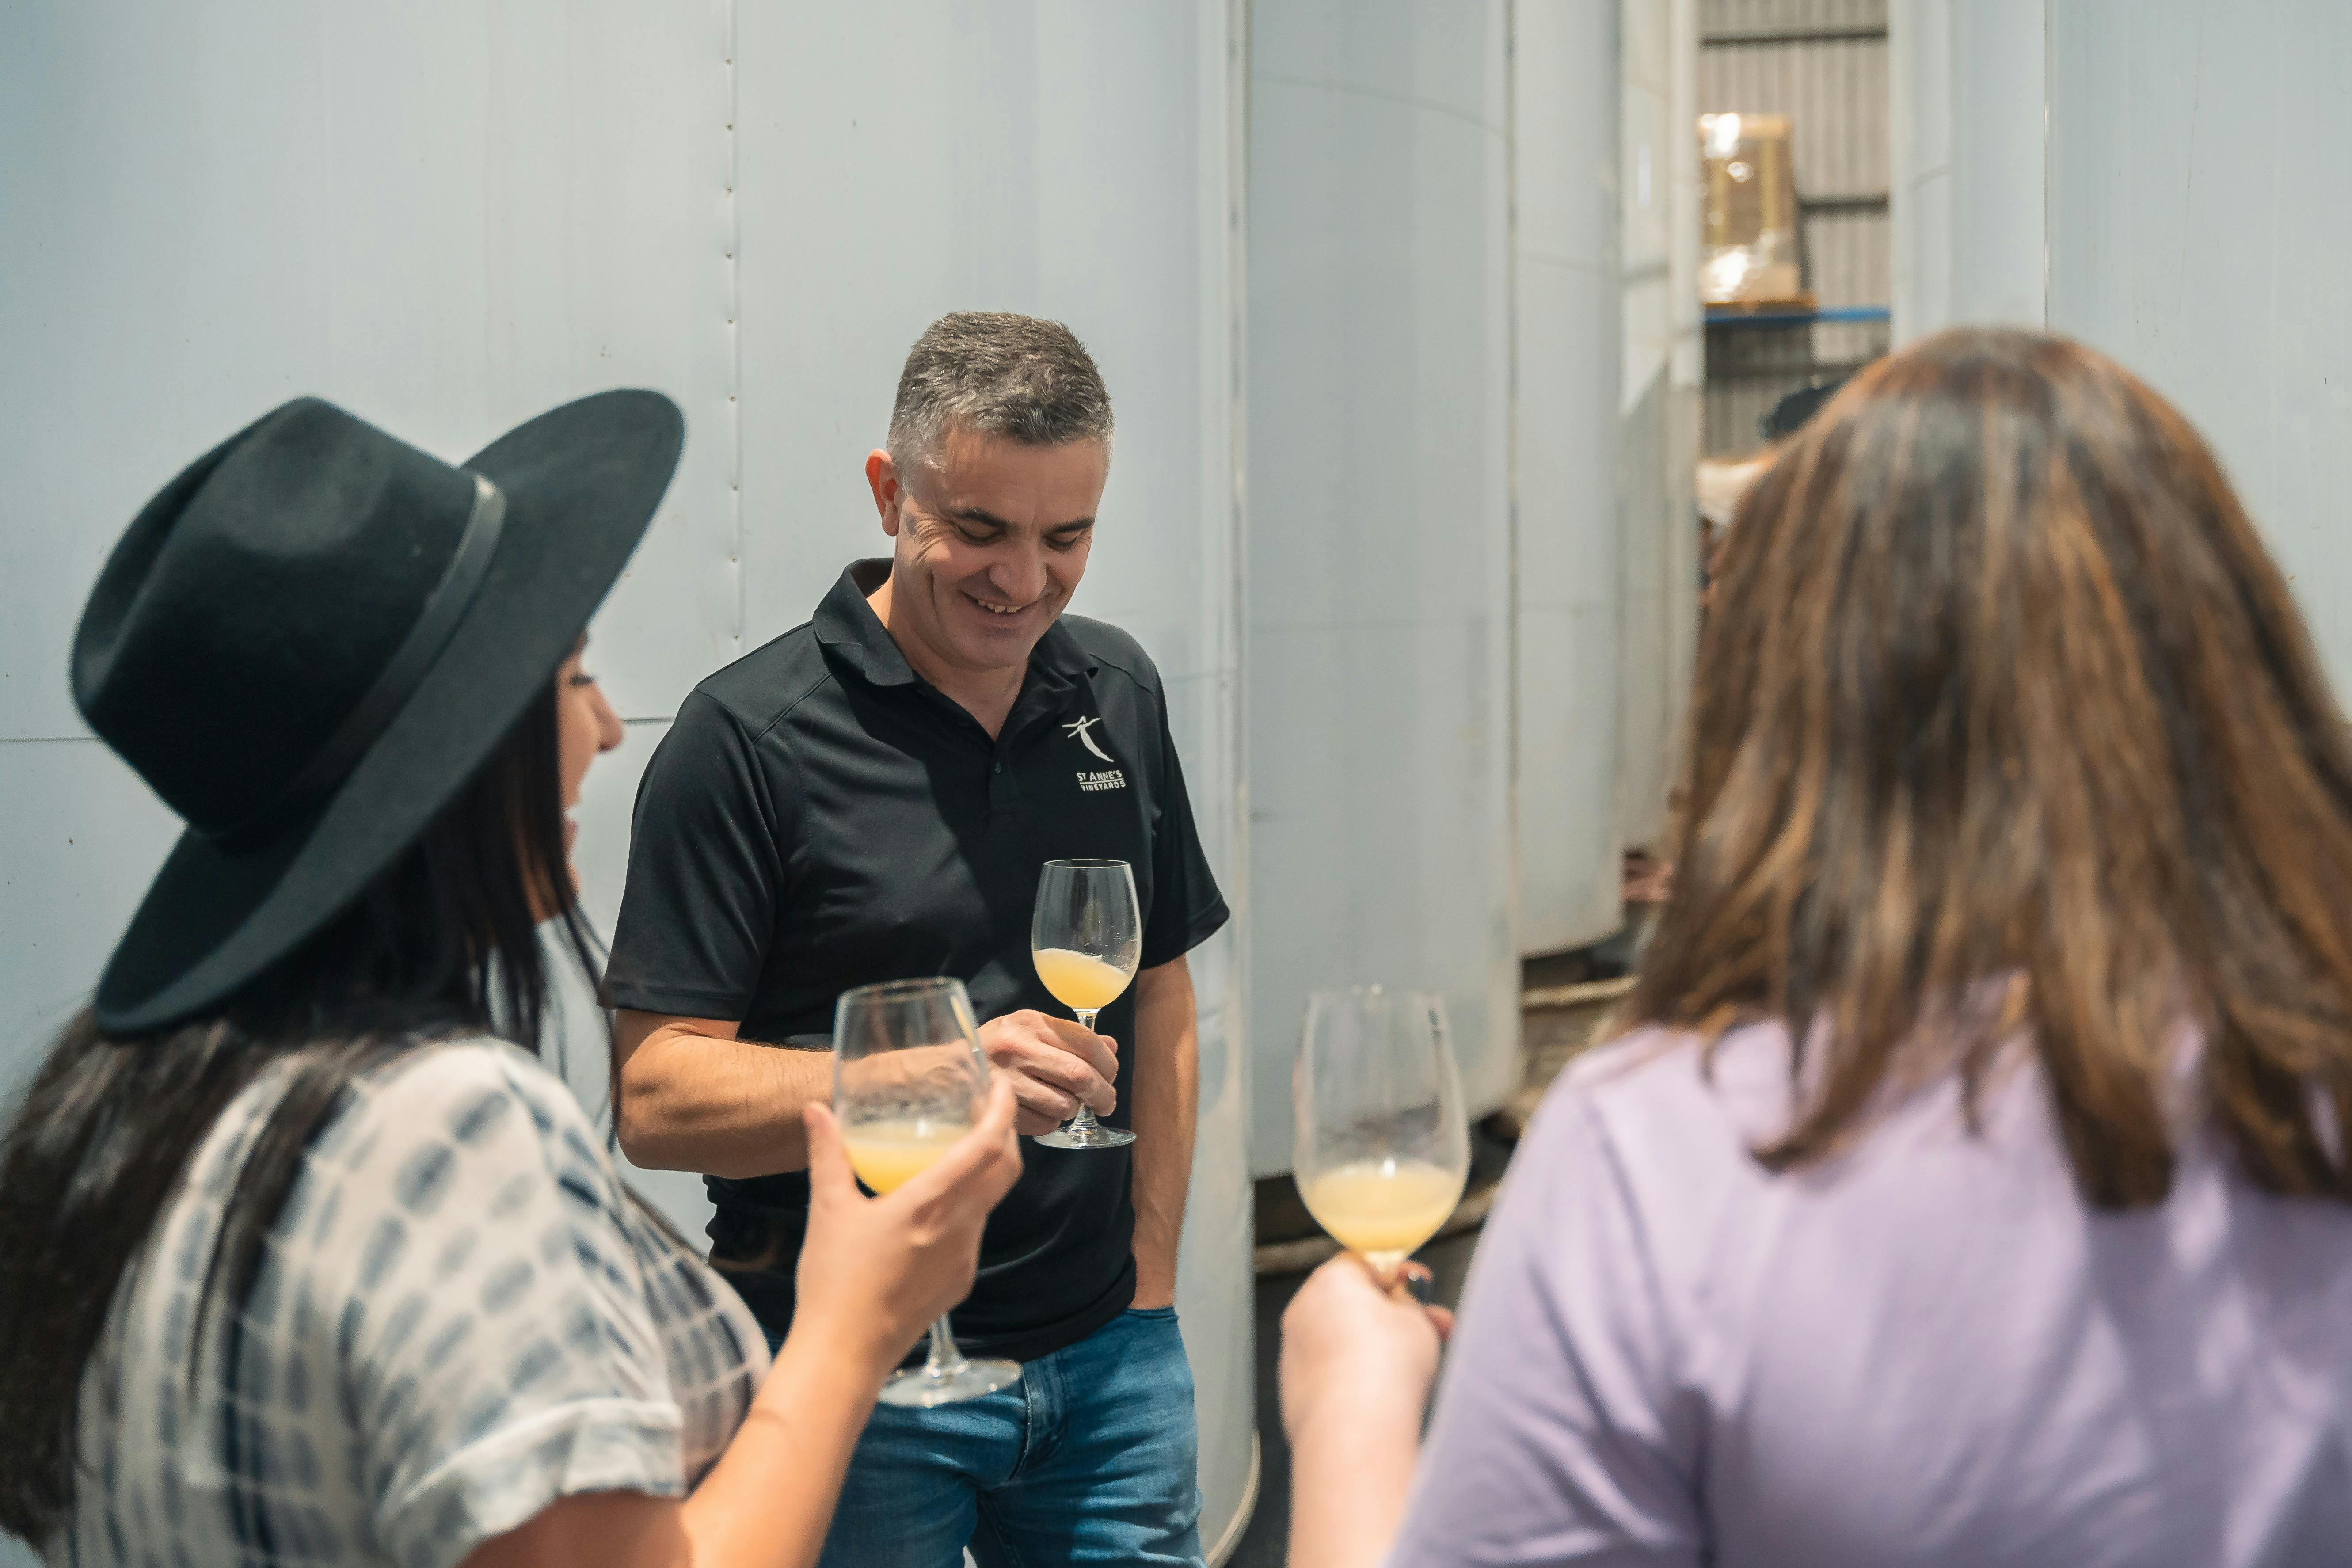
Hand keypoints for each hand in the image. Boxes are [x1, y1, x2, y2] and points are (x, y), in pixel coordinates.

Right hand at [788, 1077, 1022, 1382]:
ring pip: (990, 1202)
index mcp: (929, 1204)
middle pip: (1005, 1170)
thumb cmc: (834, 1283)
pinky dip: (967, 1208)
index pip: (987, 1146)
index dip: (1001, 1110)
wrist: (845, 1355)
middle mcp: (959, 1228)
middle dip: (1002, 1135)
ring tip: (955, 1154)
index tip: (998, 1085)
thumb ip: (826, 1154)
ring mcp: (964, 1258)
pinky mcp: (959, 1281)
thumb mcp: (827, 1210)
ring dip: (984, 1173)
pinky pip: (974, 1233)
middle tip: (982, 1112)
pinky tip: (935, 1208)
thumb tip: (817, 1110)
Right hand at [976, 1009, 1117, 1134]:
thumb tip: (1110, 1047)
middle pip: (1080, 1076)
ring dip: (1074, 1109)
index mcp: (1030, 1023)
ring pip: (1065, 1104)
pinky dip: (1052, 1122)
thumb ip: (1070, 1036)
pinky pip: (1045, 1124)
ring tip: (1067, 1104)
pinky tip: (1043, 1111)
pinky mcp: (1001, 1110)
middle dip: (1103, 1094)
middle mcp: (1018, 1049)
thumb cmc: (995, 1048)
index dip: (1109, 1064)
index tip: (1112, 1075)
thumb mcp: (1029, 1029)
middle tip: (1107, 1102)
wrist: (946, 1071)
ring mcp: (1008, 1082)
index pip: (1087, 1043)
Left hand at [1279, 1255, 1451, 1446]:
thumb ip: (1407, 1302)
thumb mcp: (1415, 1318)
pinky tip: (1384, 1396)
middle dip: (1395, 1316)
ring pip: (1342, 1340)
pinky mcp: (1294, 1392)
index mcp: (1330, 1280)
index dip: (1396, 1274)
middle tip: (1434, 1329)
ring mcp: (1293, 1353)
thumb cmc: (1387, 1366)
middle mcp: (1303, 1311)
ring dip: (1378, 1348)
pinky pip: (1332, 1374)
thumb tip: (1399, 1304)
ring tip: (1420, 1368)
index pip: (1362, 1262)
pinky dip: (1356, 1378)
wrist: (1354, 1431)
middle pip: (1353, 1303)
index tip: (1422, 1288)